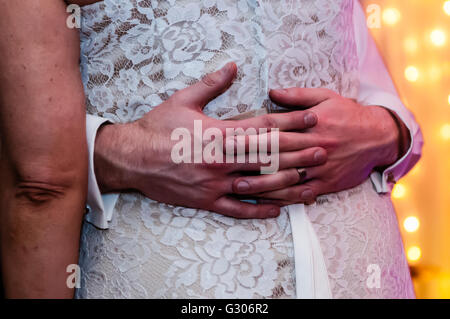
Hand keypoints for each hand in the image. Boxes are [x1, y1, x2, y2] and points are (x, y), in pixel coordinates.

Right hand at [93, 64, 325, 217]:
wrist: (131, 158)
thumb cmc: (157, 128)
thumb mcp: (182, 100)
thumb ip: (211, 84)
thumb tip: (232, 66)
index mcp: (218, 133)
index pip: (263, 127)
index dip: (291, 122)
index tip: (312, 118)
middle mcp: (221, 160)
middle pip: (267, 157)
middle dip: (298, 153)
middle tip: (323, 150)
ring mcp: (215, 183)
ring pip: (258, 186)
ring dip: (286, 184)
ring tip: (310, 182)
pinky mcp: (206, 201)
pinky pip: (236, 210)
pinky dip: (257, 211)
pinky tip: (277, 211)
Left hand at [231, 87, 403, 204]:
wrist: (379, 136)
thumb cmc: (348, 113)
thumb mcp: (325, 97)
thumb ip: (297, 96)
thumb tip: (271, 92)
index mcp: (311, 124)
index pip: (276, 129)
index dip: (251, 133)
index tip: (229, 136)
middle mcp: (314, 146)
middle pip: (276, 154)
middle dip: (249, 159)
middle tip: (223, 164)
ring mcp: (320, 168)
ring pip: (286, 178)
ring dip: (261, 183)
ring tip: (238, 186)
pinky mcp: (327, 183)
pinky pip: (303, 193)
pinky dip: (284, 198)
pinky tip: (266, 201)